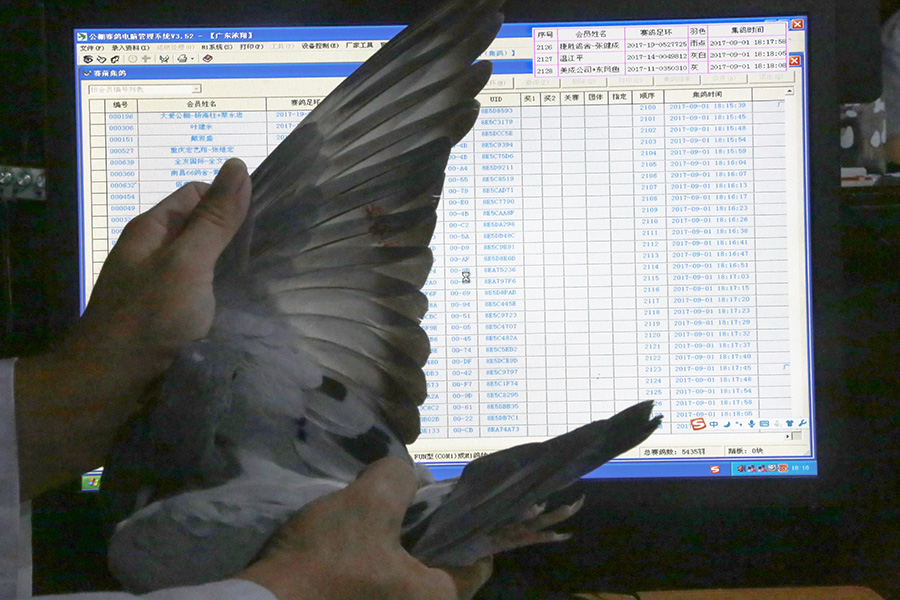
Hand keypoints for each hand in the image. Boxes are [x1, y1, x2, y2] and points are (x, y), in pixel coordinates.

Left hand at [65, 156, 251, 385]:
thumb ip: (215, 219)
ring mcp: (160, 287)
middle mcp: (154, 253)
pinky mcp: (169, 318)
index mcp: (152, 230)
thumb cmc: (148, 317)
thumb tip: (237, 165)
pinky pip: (204, 295)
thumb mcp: (187, 261)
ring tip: (271, 275)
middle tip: (279, 247)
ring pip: (206, 264)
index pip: (198, 194)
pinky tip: (248, 304)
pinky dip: (224, 296)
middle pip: (202, 229)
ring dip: (233, 268)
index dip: (230, 199)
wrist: (111, 385)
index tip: (267, 216)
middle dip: (236, 234)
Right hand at [237, 457, 492, 599]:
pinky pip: (378, 588)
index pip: (478, 562)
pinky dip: (372, 566)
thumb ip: (398, 478)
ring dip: (394, 549)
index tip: (451, 499)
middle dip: (424, 532)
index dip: (467, 525)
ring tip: (378, 515)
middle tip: (407, 500)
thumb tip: (405, 477)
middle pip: (438, 569)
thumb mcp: (369, 503)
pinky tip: (352, 541)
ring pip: (404, 578)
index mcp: (437, 599)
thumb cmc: (328, 560)